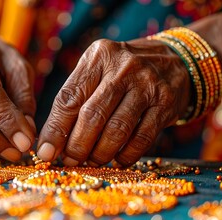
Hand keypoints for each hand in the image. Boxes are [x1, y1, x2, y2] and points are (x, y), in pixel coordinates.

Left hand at [37, 39, 190, 166]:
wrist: (175, 61)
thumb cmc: (124, 72)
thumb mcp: (99, 70)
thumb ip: (77, 99)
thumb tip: (52, 141)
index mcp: (98, 57)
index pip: (69, 98)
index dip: (55, 129)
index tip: (46, 152)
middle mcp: (123, 68)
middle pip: (92, 116)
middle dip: (77, 146)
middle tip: (70, 160)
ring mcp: (147, 85)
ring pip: (117, 130)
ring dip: (100, 154)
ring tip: (92, 161)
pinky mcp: (166, 104)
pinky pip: (141, 139)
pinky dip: (126, 156)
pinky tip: (117, 161)